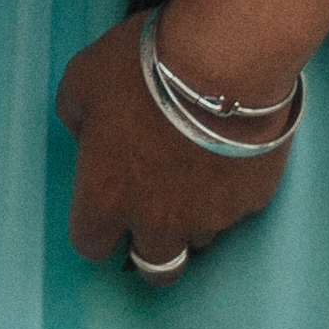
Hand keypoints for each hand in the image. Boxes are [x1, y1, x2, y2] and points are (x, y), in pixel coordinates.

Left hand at [54, 13, 289, 288]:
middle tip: (153, 212)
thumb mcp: (81, 81)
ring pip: (198, 240)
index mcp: (106, 198)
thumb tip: (88, 133)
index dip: (96, 228)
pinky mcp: (252, 201)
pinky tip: (227, 154)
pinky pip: (236, 210)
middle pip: (154, 268)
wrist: (227, 60)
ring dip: (191, 219)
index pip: (90, 245)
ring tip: (193, 173)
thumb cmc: (144, 67)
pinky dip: (228, 192)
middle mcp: (158, 221)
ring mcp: (210, 216)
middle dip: (150, 246)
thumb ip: (76, 118)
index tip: (105, 206)